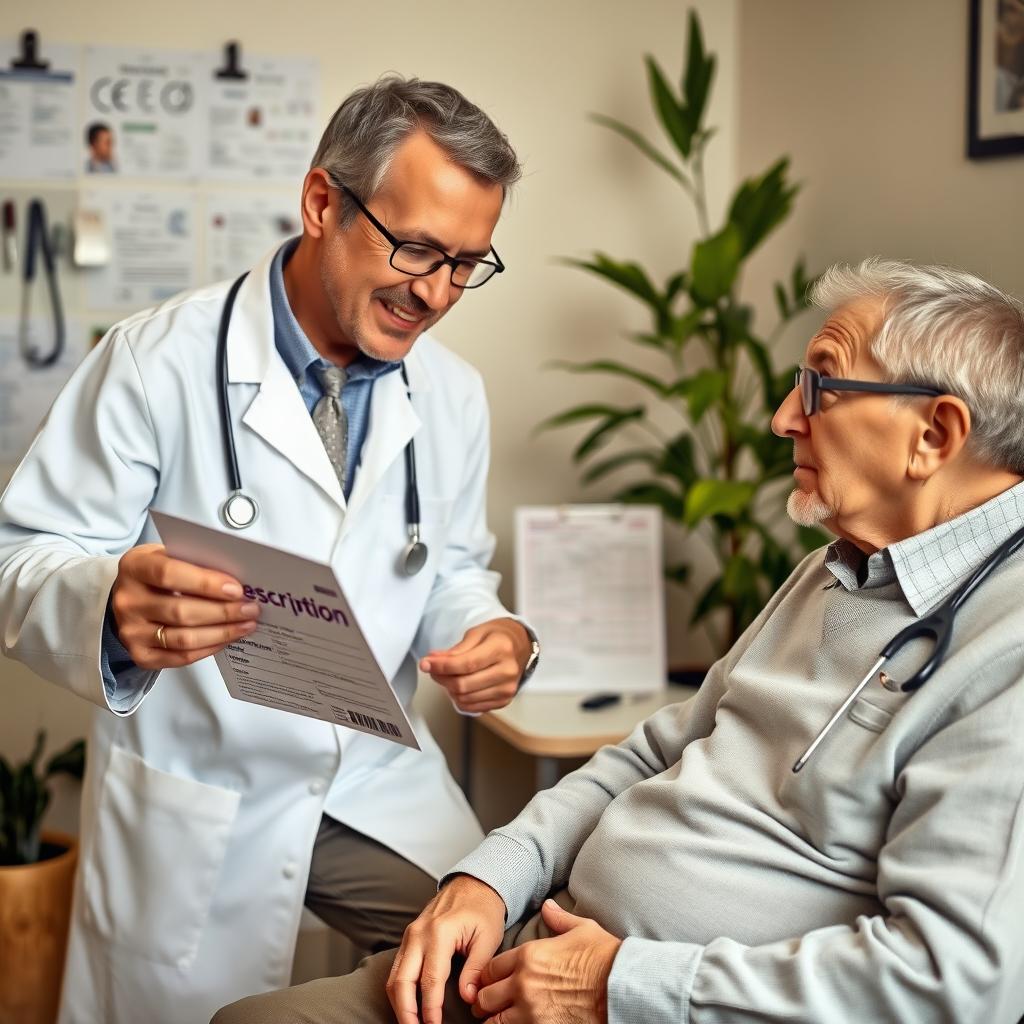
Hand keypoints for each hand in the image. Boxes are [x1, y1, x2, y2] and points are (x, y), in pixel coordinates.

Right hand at [111, 543, 259, 668]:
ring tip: (246, 624)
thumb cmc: (155, 574)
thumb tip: (237, 581)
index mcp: (134, 568)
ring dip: (222, 632)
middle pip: (181, 611)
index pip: (169, 575)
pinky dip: (210, 648)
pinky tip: (227, 638)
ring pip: (184, 638)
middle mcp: (127, 601)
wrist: (126, 597)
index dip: (206, 583)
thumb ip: (195, 563)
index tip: (236, 589)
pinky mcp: (140, 655)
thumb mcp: (168, 556)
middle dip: (223, 612)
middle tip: (250, 609)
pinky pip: (181, 657)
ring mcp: (131, 632)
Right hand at [387, 875, 506, 1023]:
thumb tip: (467, 997)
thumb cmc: (483, 909)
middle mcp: (419, 933)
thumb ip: (476, 968)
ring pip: (394, 976)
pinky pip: (397, 968)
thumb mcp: (488, 938)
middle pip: (402, 981)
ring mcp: (410, 934)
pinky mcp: (409, 937)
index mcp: (440, 932)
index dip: (431, 1008)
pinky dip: (399, 990)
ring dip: (399, 1004)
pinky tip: (408, 1005)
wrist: (474, 884)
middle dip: (406, 1012)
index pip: (430, 979)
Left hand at [421, 618, 529, 712]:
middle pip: (463, 685)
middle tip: (433, 669)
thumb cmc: (498, 637)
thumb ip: (456, 649)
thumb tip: (433, 661)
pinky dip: (459, 699)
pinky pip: (473, 707)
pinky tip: (459, 686)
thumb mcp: (477, 633)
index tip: (425, 663)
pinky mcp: (504, 700)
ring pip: (465, 698)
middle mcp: (507, 671)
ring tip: (448, 676)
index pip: (465, 664)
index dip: (441, 666)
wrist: (520, 646)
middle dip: (441, 678)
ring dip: (448, 689)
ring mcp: (507, 688)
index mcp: (501, 648)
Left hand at [473, 899, 621, 1023]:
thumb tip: (548, 906)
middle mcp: (523, 984)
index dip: (489, 977)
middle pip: (485, 998)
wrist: (621, 987)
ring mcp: (530, 1012)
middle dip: (486, 1002)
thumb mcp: (582, 929)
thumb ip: (558, 919)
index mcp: (528, 956)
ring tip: (501, 1019)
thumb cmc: (604, 957)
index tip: (492, 983)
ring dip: (496, 1020)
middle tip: (492, 1005)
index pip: (490, 969)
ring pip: (493, 1022)